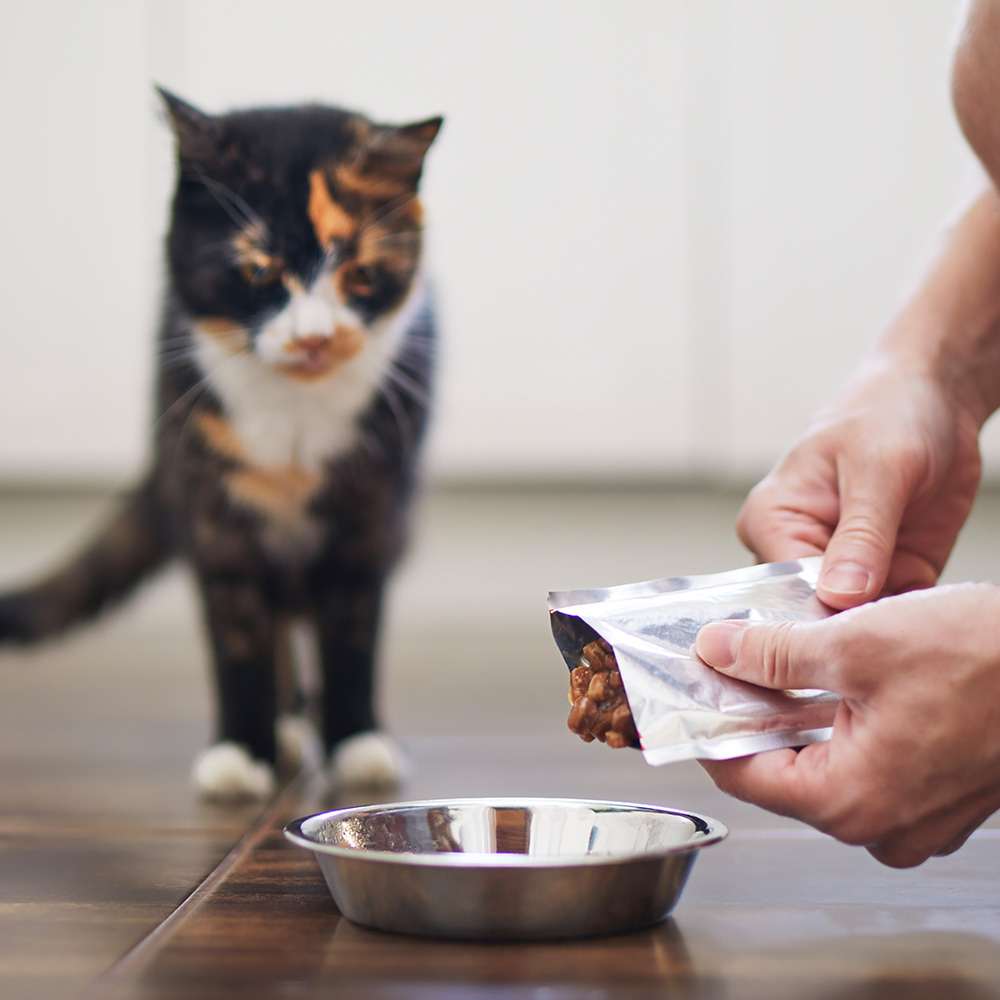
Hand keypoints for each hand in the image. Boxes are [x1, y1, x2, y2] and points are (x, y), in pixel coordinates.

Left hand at [694, 582, 999, 866]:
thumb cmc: (986, 660)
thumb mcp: (856, 642)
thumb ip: (774, 655)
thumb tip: (718, 653)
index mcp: (851, 802)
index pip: (744, 775)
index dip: (710, 727)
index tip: (692, 690)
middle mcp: (880, 825)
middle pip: (782, 770)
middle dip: (754, 714)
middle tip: (730, 662)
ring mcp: (912, 815)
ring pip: (823, 763)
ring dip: (796, 713)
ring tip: (775, 659)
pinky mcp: (934, 793)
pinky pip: (864, 762)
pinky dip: (838, 722)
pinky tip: (828, 677)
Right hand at [736, 355, 981, 608]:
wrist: (936, 399)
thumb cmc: (888, 413)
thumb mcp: (878, 469)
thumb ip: (861, 536)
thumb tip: (840, 595)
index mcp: (772, 521)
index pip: (782, 588)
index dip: (820, 612)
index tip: (857, 628)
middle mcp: (798, 551)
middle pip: (813, 613)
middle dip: (851, 627)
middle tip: (887, 635)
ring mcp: (843, 569)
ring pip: (855, 623)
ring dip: (886, 625)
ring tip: (911, 624)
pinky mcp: (887, 577)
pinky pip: (894, 616)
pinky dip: (913, 619)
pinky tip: (928, 615)